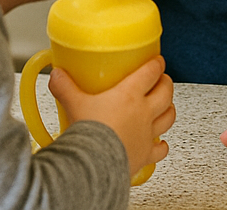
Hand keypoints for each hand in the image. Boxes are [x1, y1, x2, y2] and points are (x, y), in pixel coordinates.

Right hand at [48, 56, 175, 176]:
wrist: (94, 165)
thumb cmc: (89, 134)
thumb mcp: (74, 104)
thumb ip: (65, 87)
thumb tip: (56, 75)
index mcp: (129, 95)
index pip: (150, 73)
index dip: (156, 64)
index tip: (157, 60)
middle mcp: (143, 112)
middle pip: (165, 92)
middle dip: (166, 83)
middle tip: (163, 80)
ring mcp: (147, 134)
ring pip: (168, 117)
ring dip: (169, 109)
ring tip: (167, 105)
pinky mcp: (146, 155)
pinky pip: (160, 149)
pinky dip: (162, 145)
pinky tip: (161, 143)